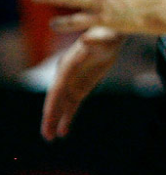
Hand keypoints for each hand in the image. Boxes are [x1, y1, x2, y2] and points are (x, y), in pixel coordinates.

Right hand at [40, 26, 124, 140]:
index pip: (58, 87)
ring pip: (62, 105)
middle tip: (46, 135)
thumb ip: (96, 42)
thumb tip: (87, 40)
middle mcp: (66, 75)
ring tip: (50, 138)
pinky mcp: (81, 87)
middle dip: (50, 117)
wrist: (110, 37)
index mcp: (68, 65)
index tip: (48, 116)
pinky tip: (63, 131)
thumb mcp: (104, 38)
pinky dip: (67, 117)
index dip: (53, 102)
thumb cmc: (107, 36)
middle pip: (55, 99)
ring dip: (55, 121)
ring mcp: (72, 82)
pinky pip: (72, 105)